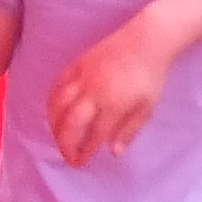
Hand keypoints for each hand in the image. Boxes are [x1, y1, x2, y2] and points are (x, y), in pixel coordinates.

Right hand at [47, 13, 178, 163]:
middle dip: (65, 144)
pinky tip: (52, 112)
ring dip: (54, 125)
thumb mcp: (147, 108)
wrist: (146, 39)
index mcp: (114, 104)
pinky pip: (57, 85)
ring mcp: (83, 76)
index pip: (94, 135)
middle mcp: (94, 92)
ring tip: (56, 137)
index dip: (84, 152)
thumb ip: (129, 130)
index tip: (80, 162)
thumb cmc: (150, 76)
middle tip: (66, 156)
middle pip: (71, 123)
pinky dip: (51, 102)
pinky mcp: (77, 64)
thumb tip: (114, 152)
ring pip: (59, 105)